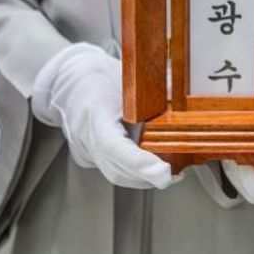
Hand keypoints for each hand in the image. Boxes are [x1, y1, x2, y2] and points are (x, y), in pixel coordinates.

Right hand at [31, 43, 174, 188]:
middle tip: (176, 175)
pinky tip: (152, 169)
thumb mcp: (128, 76)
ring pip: (116, 173)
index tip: (165, 173)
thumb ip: (154, 90)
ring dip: (144, 178)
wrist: (69, 80)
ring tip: (170, 174)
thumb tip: (184, 98)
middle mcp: (85, 134)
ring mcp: (83, 148)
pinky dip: (134, 173)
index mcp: (94, 109)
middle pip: (117, 167)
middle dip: (149, 175)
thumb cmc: (99, 75)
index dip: (140, 163)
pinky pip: (112, 170)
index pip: (114, 145)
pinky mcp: (87, 155)